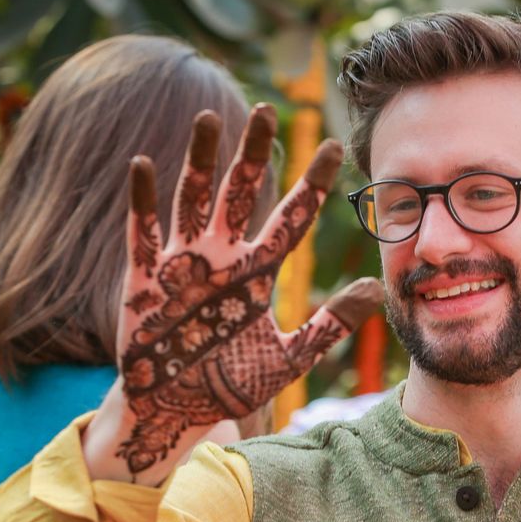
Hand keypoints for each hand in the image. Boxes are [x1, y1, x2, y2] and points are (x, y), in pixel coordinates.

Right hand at [110, 102, 381, 476]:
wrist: (177, 411)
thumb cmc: (229, 384)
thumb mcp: (288, 357)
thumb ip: (329, 325)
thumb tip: (378, 290)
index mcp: (256, 274)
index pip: (291, 220)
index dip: (312, 186)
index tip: (335, 148)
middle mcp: (221, 259)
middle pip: (240, 194)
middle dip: (252, 154)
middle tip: (268, 111)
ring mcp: (181, 266)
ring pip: (192, 201)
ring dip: (198, 162)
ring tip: (209, 120)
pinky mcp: (144, 283)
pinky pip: (142, 236)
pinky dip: (142, 203)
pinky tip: (143, 166)